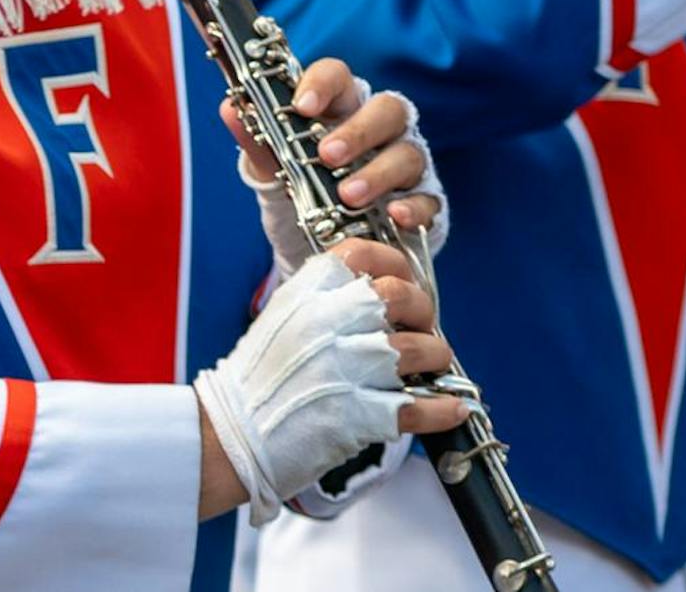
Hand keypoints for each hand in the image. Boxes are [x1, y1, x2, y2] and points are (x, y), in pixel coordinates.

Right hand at [192, 248, 459, 523]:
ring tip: (435, 368)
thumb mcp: (284, 316)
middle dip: (423, 311)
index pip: (364, 254)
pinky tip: (452, 408)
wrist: (233, 432)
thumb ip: (327, 297)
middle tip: (422, 327)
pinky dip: (442, 409)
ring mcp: (344, 368)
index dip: (395, 264)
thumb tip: (382, 293)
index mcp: (306, 293)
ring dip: (437, 359)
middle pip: (400, 296)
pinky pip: (418, 407)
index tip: (403, 280)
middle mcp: (327, 323)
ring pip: (418, 350)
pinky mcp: (358, 415)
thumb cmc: (259, 376)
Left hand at [221, 58, 445, 270]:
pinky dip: (415, 206)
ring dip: (378, 173)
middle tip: (327, 156)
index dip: (322, 84)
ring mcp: (405, 162)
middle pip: (387, 109)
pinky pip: (430, 198)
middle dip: (357, 131)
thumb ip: (257, 138)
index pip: (339, 76)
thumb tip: (230, 108)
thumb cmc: (306, 183)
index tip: (301, 105)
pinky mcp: (423, 199)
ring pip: (409, 153)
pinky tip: (395, 216)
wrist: (330, 234)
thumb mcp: (275, 164)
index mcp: (341, 106)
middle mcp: (380, 128)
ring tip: (348, 197)